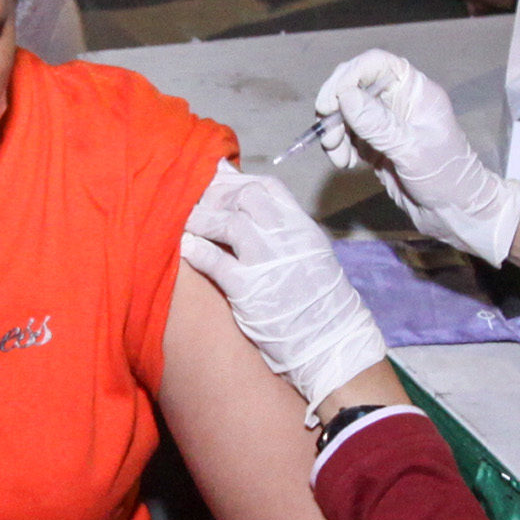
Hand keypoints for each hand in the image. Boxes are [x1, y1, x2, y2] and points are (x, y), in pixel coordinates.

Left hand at [179, 164, 389, 414]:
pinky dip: (197, 251)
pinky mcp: (249, 290)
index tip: (219, 183)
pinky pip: (216, 262)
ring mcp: (268, 262)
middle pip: (246, 197)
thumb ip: (285, 229)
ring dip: (203, 220)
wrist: (332, 340)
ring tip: (188, 223)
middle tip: (199, 203)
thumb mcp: (312, 252)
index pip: (267, 186)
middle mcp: (286, 238)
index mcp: (302, 227)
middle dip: (217, 195)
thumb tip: (258, 212)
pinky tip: (187, 248)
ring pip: (228, 224)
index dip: (238, 180)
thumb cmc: (320, 299)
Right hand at [313, 48, 519, 265]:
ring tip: (338, 158)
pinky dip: (340, 147)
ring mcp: (386, 123)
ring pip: (347, 113)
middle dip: (336, 109)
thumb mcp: (411, 149)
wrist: (456, 213)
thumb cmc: (446, 176)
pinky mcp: (377, 145)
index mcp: (415, 91)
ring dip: (334, 132)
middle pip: (355, 86)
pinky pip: (348, 136)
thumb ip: (378, 124)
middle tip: (328, 135)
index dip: (349, 76)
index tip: (330, 103)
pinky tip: (345, 163)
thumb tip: (345, 96)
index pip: (376, 64)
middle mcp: (398, 101)